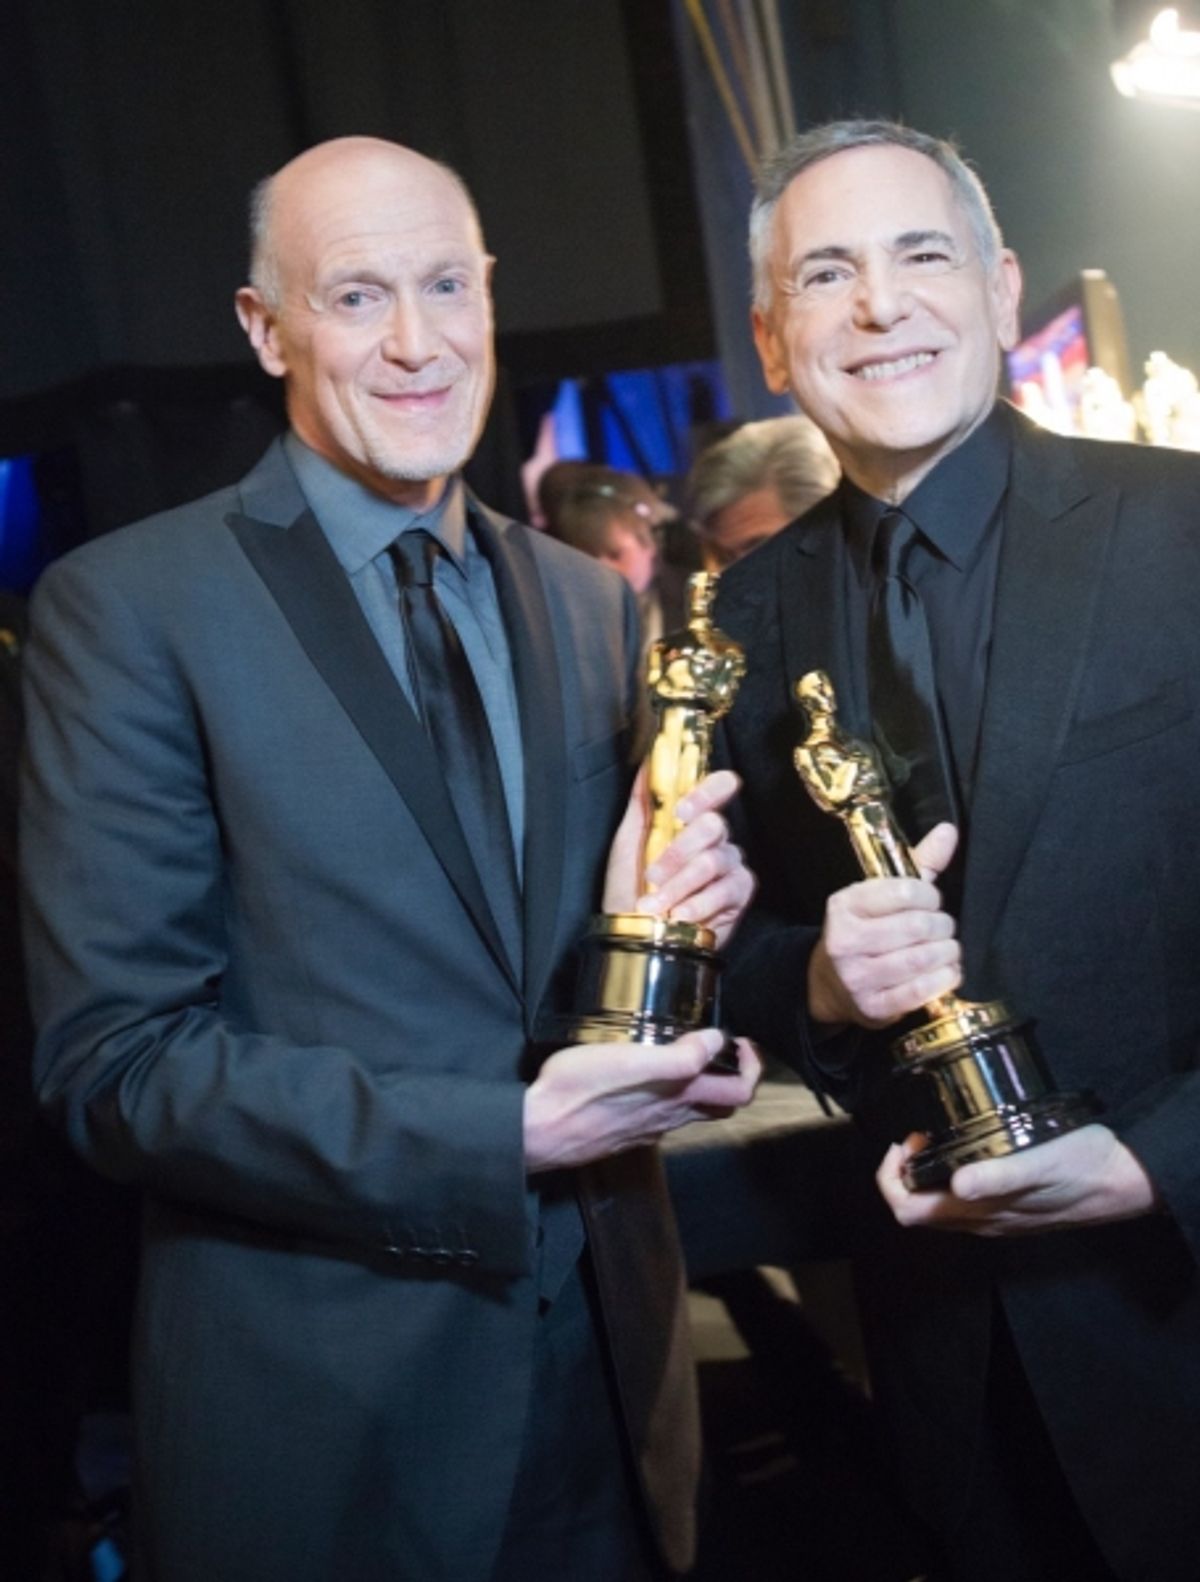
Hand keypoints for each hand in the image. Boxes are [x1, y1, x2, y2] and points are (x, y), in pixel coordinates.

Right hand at [524, 1028, 761, 1171]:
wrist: (537, 1130)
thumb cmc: (580, 1091)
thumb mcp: (631, 1061)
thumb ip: (679, 1056)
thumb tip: (716, 1040)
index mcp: (678, 1099)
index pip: (739, 1093)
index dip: (752, 1068)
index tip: (742, 1042)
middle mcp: (669, 1119)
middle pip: (721, 1105)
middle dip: (732, 1076)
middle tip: (722, 1047)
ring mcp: (647, 1128)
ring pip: (691, 1111)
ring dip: (701, 1084)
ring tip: (686, 1053)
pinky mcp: (625, 1131)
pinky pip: (660, 1116)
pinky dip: (669, 1095)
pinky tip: (647, 1076)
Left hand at [602, 768, 754, 948]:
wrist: (634, 933)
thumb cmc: (629, 888)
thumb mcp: (628, 842)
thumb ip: (643, 802)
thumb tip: (649, 762)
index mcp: (691, 820)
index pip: (718, 788)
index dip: (706, 792)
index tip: (681, 812)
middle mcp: (716, 839)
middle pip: (714, 826)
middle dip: (679, 851)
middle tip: (654, 874)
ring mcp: (729, 865)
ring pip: (715, 860)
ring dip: (680, 884)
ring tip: (656, 904)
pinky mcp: (739, 894)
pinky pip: (727, 889)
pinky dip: (699, 903)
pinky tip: (681, 915)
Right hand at [807, 822, 960, 1027]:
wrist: (830, 984)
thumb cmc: (865, 931)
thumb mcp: (882, 894)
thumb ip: (918, 863)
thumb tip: (949, 831)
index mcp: (844, 905)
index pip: (904, 890)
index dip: (930, 896)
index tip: (932, 901)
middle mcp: (845, 940)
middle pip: (917, 926)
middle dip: (942, 926)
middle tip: (943, 928)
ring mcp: (857, 977)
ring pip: (922, 958)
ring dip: (948, 952)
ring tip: (948, 949)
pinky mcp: (873, 1007)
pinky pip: (921, 991)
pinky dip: (945, 978)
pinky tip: (947, 971)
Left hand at [876, 1124, 1159, 1235]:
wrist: (1122, 1183)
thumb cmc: (1082, 1166)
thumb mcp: (1040, 1162)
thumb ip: (998, 1175)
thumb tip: (958, 1183)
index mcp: (979, 1213)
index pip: (907, 1211)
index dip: (891, 1178)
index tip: (906, 1143)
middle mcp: (980, 1222)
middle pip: (916, 1210)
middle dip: (902, 1174)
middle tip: (918, 1136)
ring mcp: (993, 1219)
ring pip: (936, 1208)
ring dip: (923, 1175)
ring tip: (934, 1139)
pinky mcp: (1008, 1210)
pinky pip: (960, 1203)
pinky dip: (946, 1178)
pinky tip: (963, 1152)